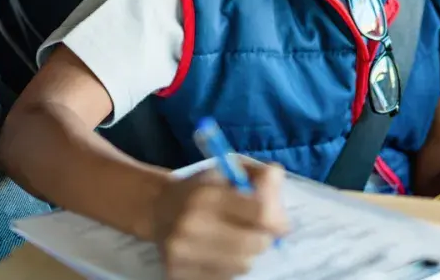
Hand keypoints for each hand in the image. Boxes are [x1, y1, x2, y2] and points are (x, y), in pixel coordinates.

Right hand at [152, 162, 288, 279]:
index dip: (274, 216)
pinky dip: (227, 268)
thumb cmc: (201, 188)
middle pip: (255, 244)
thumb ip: (262, 179)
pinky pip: (223, 279)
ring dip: (245, 255)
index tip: (270, 218)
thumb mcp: (230, 170)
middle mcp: (192, 224)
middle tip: (255, 233)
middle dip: (262, 238)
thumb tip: (282, 210)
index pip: (260, 212)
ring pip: (242, 265)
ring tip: (233, 242)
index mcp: (207, 194)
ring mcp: (182, 253)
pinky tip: (217, 254)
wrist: (157, 207)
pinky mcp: (176, 274)